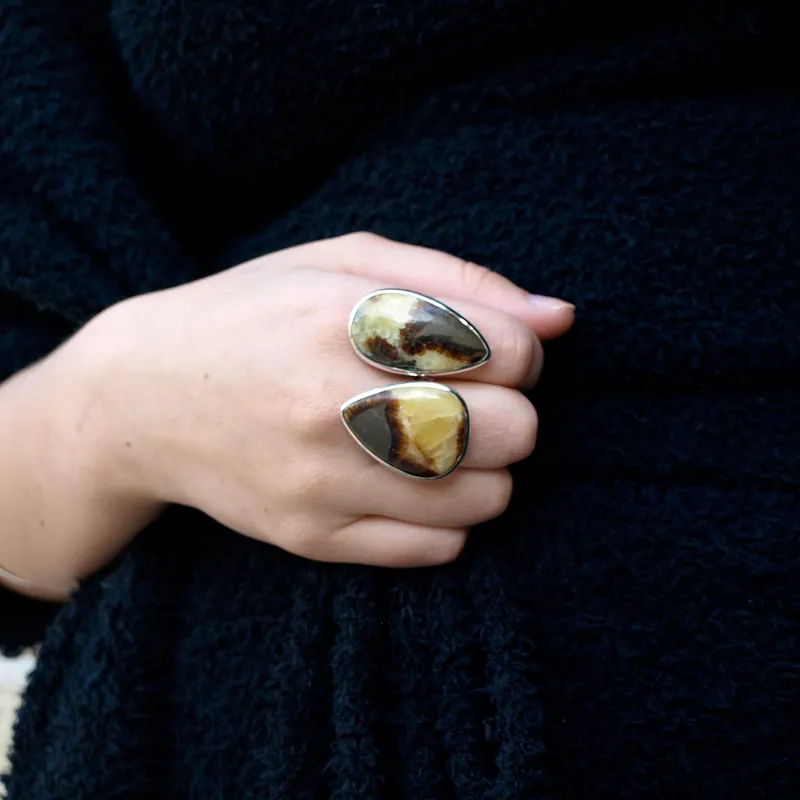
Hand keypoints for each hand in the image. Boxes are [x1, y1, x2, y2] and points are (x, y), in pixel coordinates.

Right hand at [69, 234, 574, 573]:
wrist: (141, 396)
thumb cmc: (254, 313)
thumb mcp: (340, 262)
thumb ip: (458, 281)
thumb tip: (562, 318)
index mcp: (338, 317)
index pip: (506, 349)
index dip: (521, 350)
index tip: (492, 352)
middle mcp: (327, 404)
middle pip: (511, 430)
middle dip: (513, 411)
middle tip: (474, 398)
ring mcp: (317, 482)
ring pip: (487, 498)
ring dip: (488, 468)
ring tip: (444, 441)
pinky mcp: (310, 538)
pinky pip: (439, 547)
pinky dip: (451, 515)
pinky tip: (414, 482)